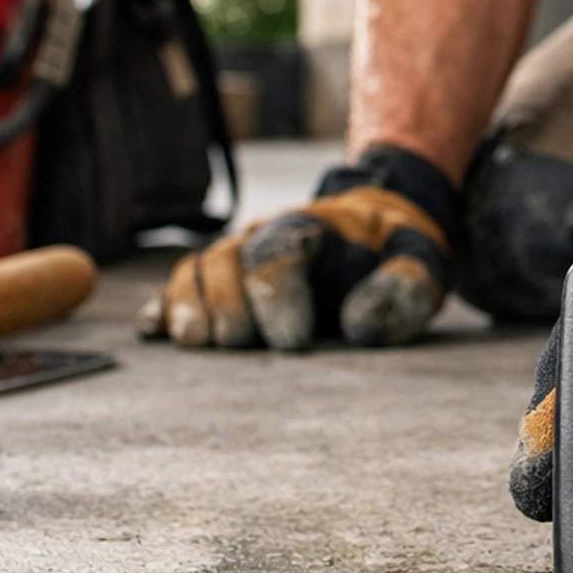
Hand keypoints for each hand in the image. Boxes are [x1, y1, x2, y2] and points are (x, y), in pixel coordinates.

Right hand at [138, 146, 455, 352]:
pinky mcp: (216, 280)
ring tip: (194, 342)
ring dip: (187, 306)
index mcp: (312, 228)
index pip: (281, 254)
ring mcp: (234, 256)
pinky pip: (178, 287)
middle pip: (226, 262)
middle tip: (235, 344)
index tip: (294, 344)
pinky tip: (153, 332)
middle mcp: (262, 236)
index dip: (278, 296)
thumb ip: (404, 288)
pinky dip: (162, 307)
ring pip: (195, 271)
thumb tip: (361, 326)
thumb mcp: (419, 262)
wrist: (371, 227)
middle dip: (227, 305)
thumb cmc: (393, 253)